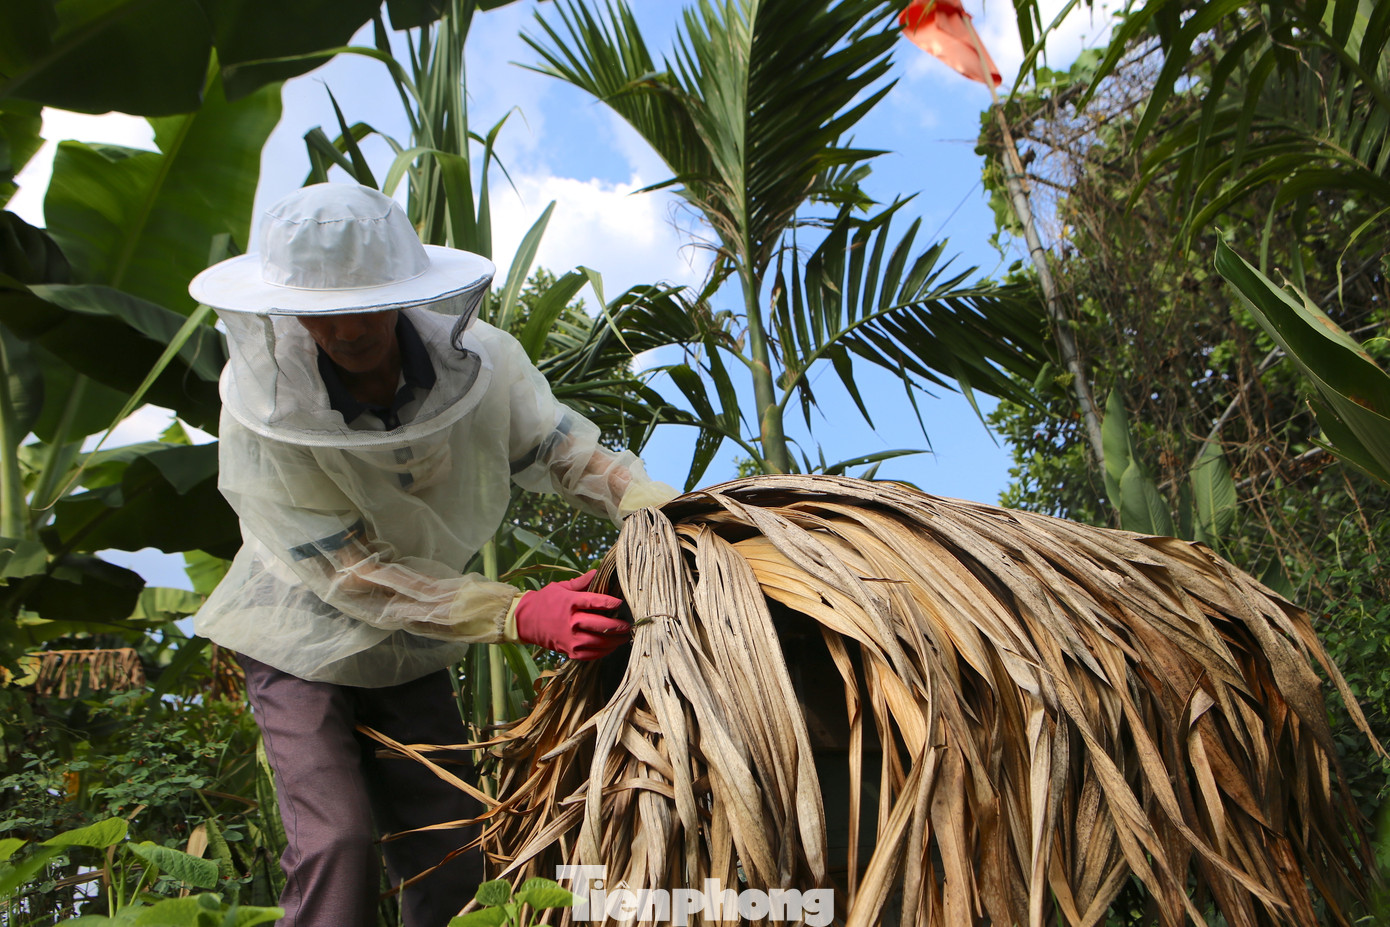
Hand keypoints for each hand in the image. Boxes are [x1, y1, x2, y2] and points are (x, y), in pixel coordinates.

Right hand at [513, 570, 627, 659]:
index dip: (610, 602)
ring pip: (599, 642)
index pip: (594, 602)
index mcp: (570, 603)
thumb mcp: (562, 587)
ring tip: (624, 636)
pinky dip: (603, 652)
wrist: (525, 621)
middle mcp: (571, 622)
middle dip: (618, 626)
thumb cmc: (545, 601)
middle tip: (629, 624)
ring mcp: (570, 639)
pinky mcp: (569, 651)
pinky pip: (591, 655)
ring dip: (614, 640)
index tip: (620, 602)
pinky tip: (611, 646)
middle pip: (601, 625)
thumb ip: (582, 582)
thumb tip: (598, 571)